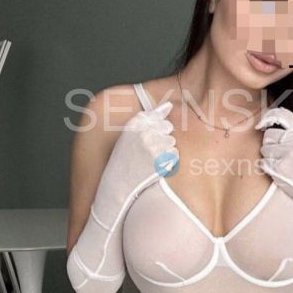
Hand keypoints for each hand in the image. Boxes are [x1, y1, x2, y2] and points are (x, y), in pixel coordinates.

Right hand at [93, 100, 177, 228]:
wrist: (118, 187)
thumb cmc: (124, 161)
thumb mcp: (130, 136)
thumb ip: (148, 118)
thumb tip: (169, 105)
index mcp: (133, 124)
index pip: (157, 115)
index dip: (155, 127)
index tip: (147, 139)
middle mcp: (143, 132)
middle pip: (167, 127)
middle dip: (161, 138)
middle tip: (146, 152)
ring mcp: (154, 145)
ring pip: (172, 141)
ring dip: (165, 151)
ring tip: (148, 161)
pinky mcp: (162, 159)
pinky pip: (175, 155)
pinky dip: (168, 162)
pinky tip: (154, 168)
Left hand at [255, 107, 292, 200]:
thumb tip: (270, 120)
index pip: (283, 114)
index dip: (268, 117)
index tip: (260, 124)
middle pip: (269, 134)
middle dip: (270, 145)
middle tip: (282, 157)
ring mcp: (289, 154)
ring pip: (264, 149)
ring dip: (269, 158)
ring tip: (284, 166)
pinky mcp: (280, 168)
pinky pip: (263, 163)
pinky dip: (268, 168)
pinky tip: (281, 174)